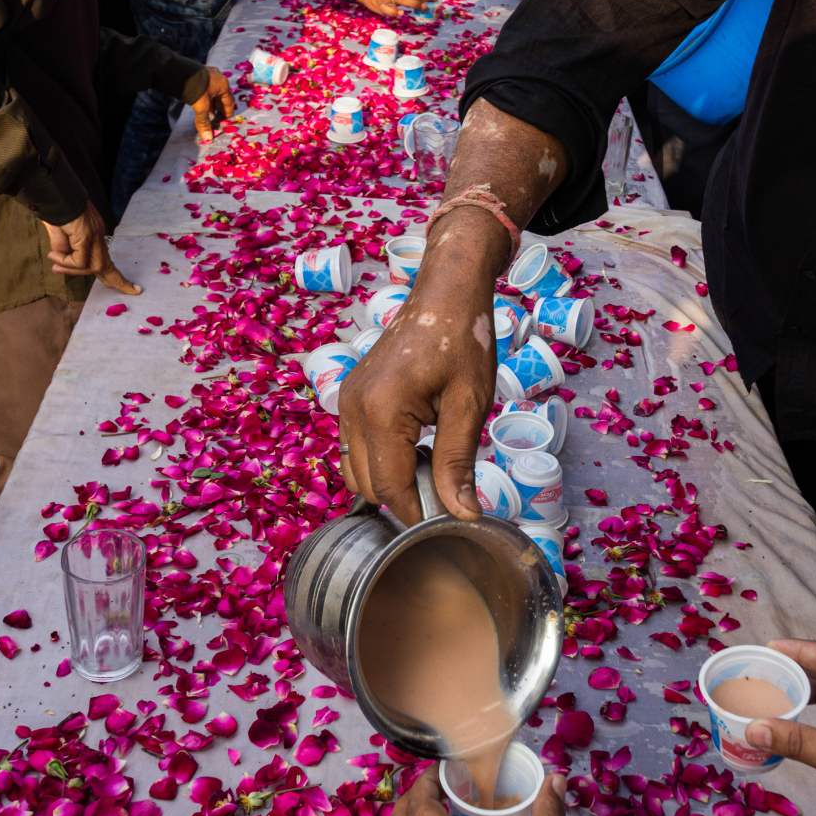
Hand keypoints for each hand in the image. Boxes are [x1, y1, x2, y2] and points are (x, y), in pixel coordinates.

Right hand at [43, 201, 140, 293]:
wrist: (52, 193)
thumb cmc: (53, 211)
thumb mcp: (59, 235)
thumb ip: (63, 250)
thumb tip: (60, 263)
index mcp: (92, 234)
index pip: (104, 258)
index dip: (116, 276)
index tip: (135, 289)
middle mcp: (96, 235)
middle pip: (107, 265)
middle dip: (118, 281)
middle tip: (135, 291)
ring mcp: (93, 235)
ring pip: (91, 266)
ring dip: (72, 269)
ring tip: (55, 265)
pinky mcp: (86, 235)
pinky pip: (79, 261)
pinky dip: (65, 261)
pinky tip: (54, 254)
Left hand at [190, 66, 234, 144]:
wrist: (179, 72)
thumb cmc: (195, 89)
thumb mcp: (201, 107)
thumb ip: (204, 122)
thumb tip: (208, 138)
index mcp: (223, 85)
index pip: (229, 101)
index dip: (228, 111)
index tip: (226, 118)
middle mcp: (218, 77)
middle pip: (222, 95)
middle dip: (219, 107)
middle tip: (217, 116)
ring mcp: (208, 73)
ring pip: (213, 90)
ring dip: (212, 101)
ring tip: (208, 112)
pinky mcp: (199, 72)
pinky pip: (206, 86)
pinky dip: (205, 95)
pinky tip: (201, 101)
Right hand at [338, 206, 502, 523]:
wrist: (445, 293)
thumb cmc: (462, 340)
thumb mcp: (469, 405)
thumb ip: (458, 464)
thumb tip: (462, 514)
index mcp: (381, 410)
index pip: (389, 487)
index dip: (417, 514)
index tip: (447, 523)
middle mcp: (352, 407)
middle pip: (366, 485)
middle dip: (403, 499)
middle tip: (445, 493)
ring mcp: (346, 401)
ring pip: (355, 469)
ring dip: (389, 480)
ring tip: (432, 467)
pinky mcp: (350, 396)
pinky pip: (355, 446)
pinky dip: (380, 459)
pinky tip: (416, 448)